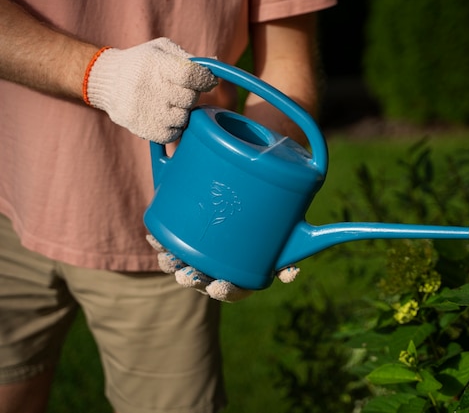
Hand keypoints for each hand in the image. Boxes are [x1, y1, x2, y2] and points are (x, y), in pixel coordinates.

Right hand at [85, 38, 216, 142]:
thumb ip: (188, 58)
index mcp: (156, 64)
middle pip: (190, 99)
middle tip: (179, 91)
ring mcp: (145, 110)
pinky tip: (164, 117)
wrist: (107, 81)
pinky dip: (173, 128)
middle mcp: (150, 87)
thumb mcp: (161, 50)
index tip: (207, 81)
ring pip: (183, 119)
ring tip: (169, 104)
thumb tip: (215, 67)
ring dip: (181, 112)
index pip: (191, 75)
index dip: (204, 79)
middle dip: (190, 95)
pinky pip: (172, 135)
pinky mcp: (142, 128)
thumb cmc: (142, 63)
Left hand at [146, 235, 299, 301]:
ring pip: (183, 265)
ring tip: (168, 259)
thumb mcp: (285, 241)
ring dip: (173, 265)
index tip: (218, 286)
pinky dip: (162, 242)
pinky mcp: (187, 236)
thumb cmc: (271, 225)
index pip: (232, 291)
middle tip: (187, 275)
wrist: (252, 198)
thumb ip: (290, 256)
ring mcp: (202, 253)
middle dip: (193, 281)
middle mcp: (220, 266)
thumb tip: (292, 274)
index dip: (224, 292)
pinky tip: (155, 236)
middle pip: (203, 281)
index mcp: (243, 273)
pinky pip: (170, 244)